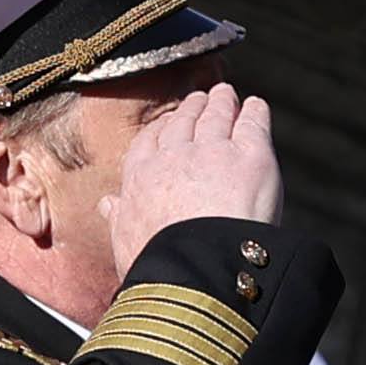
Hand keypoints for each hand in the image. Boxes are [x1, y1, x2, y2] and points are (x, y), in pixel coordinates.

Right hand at [100, 83, 283, 251]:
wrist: (197, 270)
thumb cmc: (161, 267)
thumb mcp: (125, 243)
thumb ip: (119, 218)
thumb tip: (108, 204)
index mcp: (141, 177)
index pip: (150, 143)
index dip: (162, 129)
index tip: (168, 123)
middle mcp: (174, 157)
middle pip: (184, 124)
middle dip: (192, 109)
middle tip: (200, 98)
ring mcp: (213, 152)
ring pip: (216, 118)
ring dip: (221, 103)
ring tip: (226, 94)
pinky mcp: (252, 157)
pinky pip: (253, 125)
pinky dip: (255, 112)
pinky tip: (257, 106)